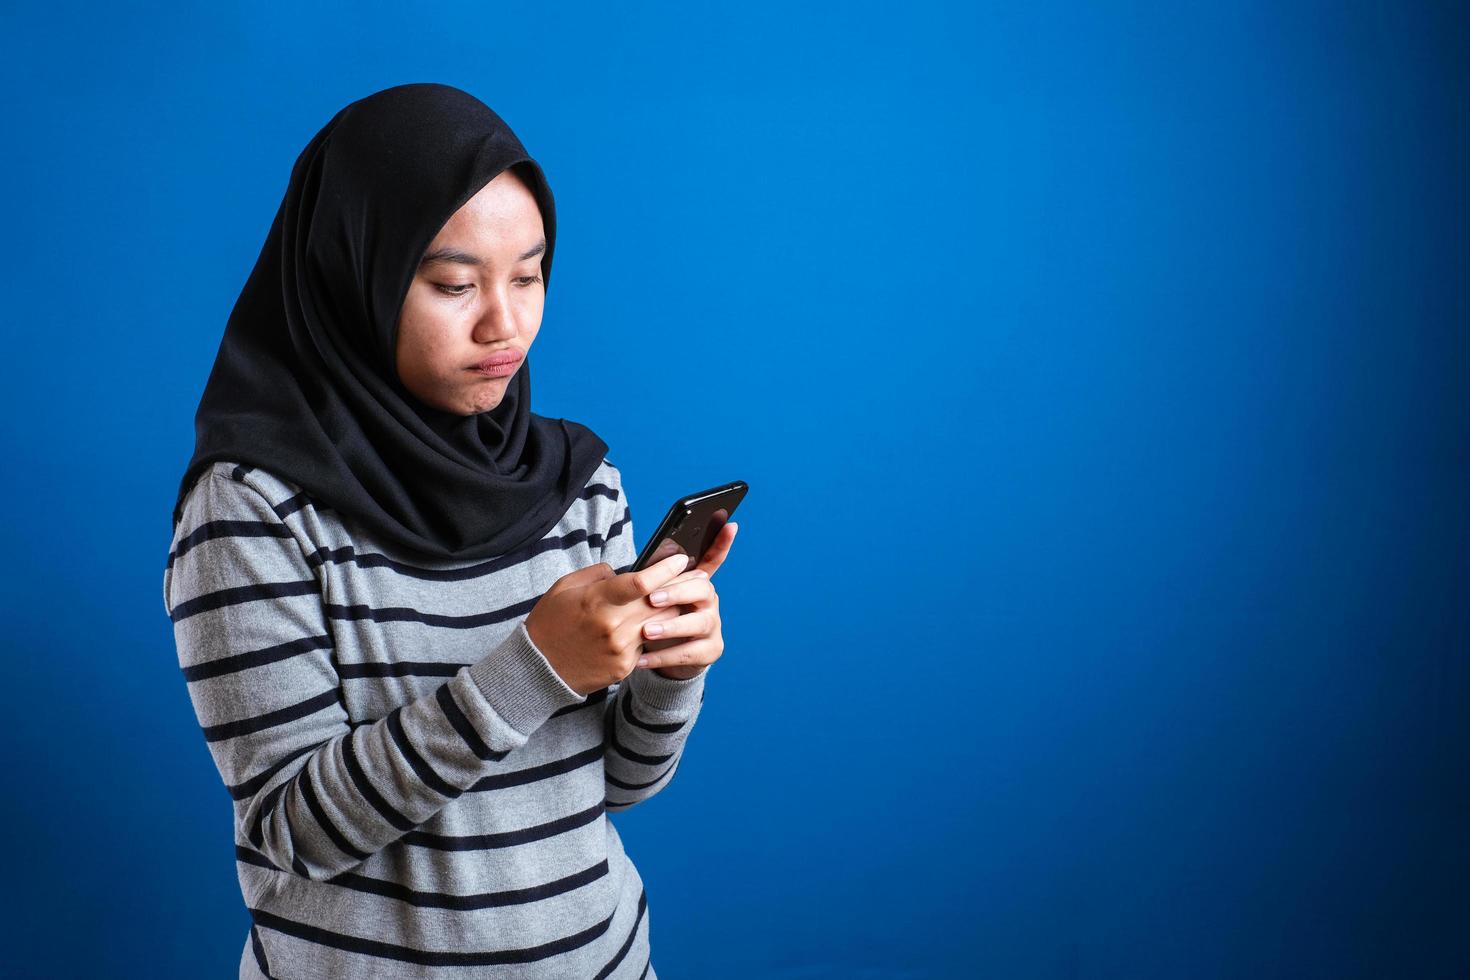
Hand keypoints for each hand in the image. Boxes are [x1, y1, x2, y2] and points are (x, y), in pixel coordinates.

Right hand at [524, 552, 695, 695]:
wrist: (539, 669)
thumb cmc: (551, 622)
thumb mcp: (565, 587)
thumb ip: (598, 575)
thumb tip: (623, 572)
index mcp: (597, 601)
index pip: (641, 582)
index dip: (665, 569)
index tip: (680, 558)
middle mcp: (612, 626)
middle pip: (660, 602)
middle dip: (680, 587)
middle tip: (695, 575)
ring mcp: (620, 649)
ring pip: (661, 624)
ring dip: (673, 610)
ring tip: (683, 597)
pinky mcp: (624, 667)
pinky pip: (648, 645)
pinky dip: (653, 632)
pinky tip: (657, 624)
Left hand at [639, 521, 738, 678]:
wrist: (659, 657)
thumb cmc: (651, 618)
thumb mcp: (647, 598)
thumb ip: (647, 581)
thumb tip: (633, 564)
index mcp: (694, 582)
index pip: (712, 558)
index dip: (722, 542)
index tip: (730, 524)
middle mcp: (708, 600)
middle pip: (702, 588)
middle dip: (678, 592)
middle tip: (652, 599)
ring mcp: (712, 625)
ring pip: (699, 622)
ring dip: (671, 626)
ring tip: (646, 631)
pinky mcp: (710, 650)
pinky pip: (689, 653)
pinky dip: (663, 656)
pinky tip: (641, 659)